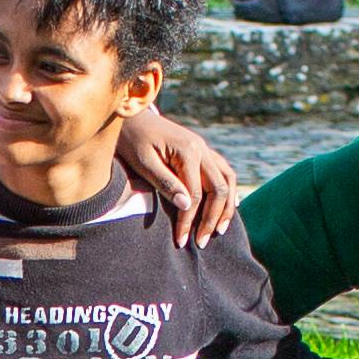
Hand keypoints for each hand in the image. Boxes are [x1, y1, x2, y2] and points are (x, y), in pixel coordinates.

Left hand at [117, 109, 236, 246]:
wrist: (131, 117)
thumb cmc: (132, 141)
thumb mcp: (143, 162)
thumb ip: (165, 182)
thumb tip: (188, 206)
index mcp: (188, 152)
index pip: (195, 195)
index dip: (189, 220)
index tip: (182, 240)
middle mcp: (202, 149)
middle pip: (219, 190)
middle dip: (212, 219)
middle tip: (202, 242)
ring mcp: (204, 149)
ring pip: (228, 180)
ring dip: (226, 207)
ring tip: (220, 230)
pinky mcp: (202, 151)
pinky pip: (224, 172)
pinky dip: (228, 190)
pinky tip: (228, 206)